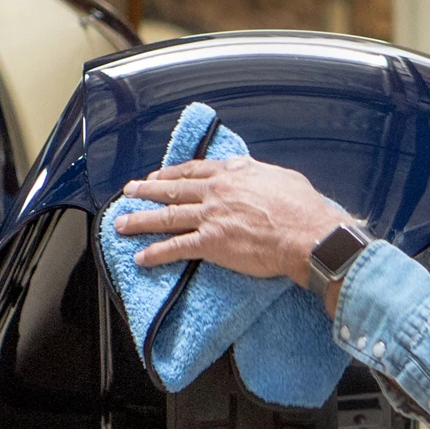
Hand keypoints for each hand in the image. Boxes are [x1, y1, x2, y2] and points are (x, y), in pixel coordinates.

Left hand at [113, 157, 348, 296]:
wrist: (307, 234)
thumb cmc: (304, 210)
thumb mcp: (283, 178)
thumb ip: (264, 176)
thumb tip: (264, 179)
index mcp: (233, 173)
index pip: (195, 170)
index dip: (173, 173)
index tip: (160, 176)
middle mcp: (215, 191)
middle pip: (172, 189)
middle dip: (147, 191)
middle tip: (129, 191)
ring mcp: (210, 217)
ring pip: (166, 216)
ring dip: (140, 219)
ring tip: (122, 223)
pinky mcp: (211, 243)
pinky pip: (177, 248)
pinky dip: (156, 253)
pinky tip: (141, 257)